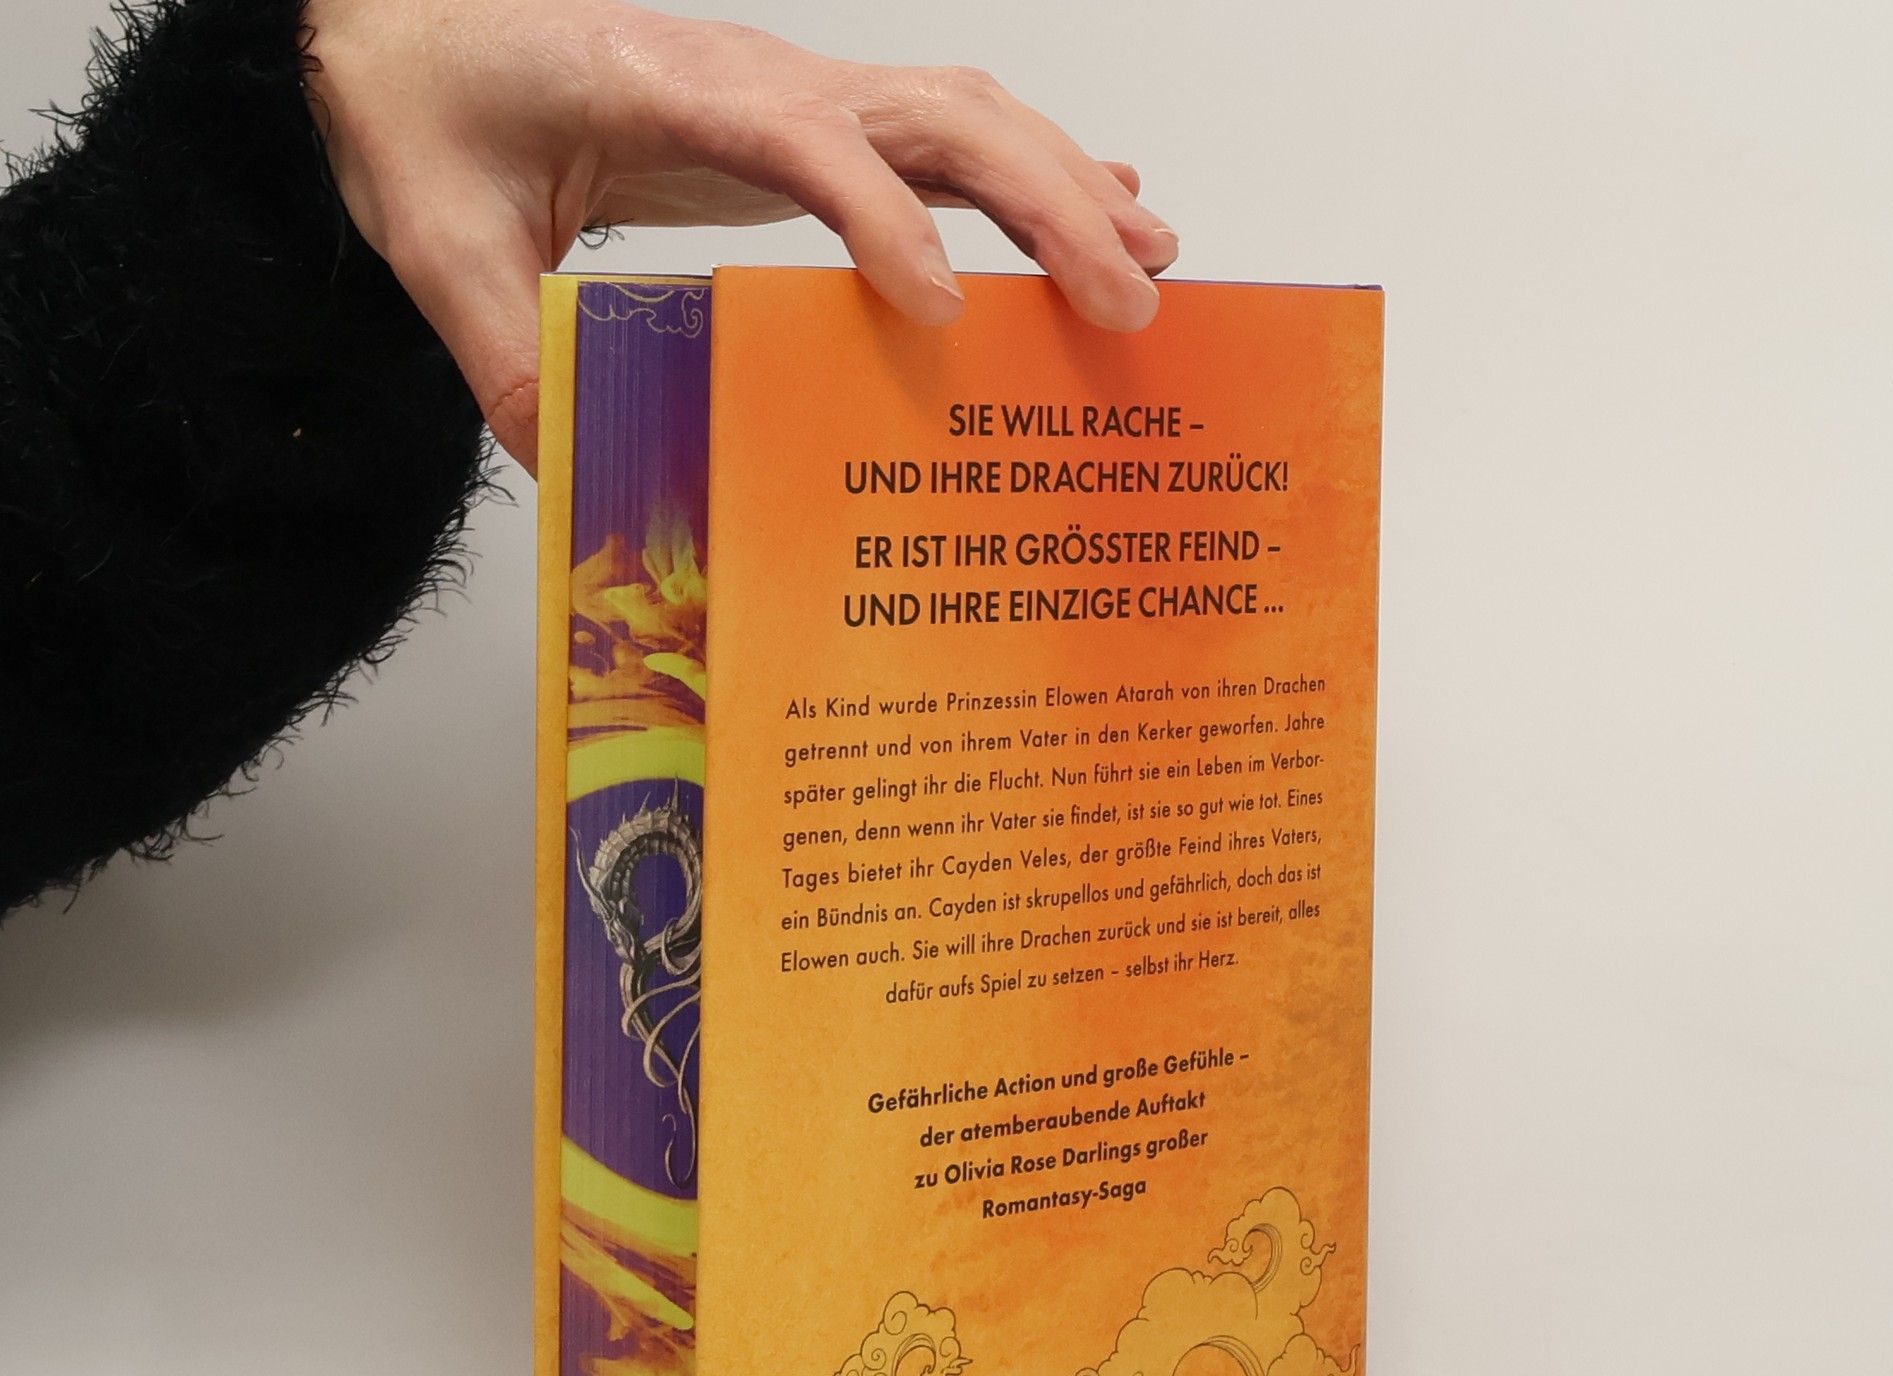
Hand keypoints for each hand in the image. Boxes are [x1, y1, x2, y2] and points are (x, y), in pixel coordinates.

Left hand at [302, 0, 1180, 471]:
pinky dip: (1031, 171)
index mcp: (674, 93)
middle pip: (940, 117)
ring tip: (1156, 261)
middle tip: (1128, 305)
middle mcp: (762, 78)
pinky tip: (1100, 207)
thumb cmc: (428, 111)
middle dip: (1048, 206)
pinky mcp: (805, 120)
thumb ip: (510, 360)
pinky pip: (940, 135)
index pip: (810, 142)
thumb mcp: (444, 246)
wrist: (409, 25)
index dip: (887, 219)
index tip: (941, 311)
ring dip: (1066, 184)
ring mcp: (796, 92)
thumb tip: (584, 484)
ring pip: (964, 115)